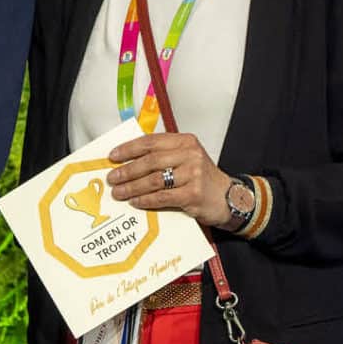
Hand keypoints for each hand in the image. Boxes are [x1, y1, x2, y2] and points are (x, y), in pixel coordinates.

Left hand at [107, 132, 234, 228]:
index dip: (129, 149)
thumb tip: (128, 161)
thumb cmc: (202, 178)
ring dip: (132, 187)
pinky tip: (135, 202)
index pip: (151, 142)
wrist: (230, 197)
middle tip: (112, 178)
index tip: (113, 156)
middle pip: (150, 161)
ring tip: (119, 192)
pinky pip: (162, 197)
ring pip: (154, 180)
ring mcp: (193, 174)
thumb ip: (163, 156)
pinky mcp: (193, 194)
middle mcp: (190, 155)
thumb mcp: (186, 158)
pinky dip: (146, 200)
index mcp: (185, 142)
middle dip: (127, 170)